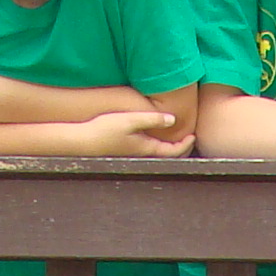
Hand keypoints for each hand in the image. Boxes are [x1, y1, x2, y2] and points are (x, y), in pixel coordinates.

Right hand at [58, 109, 197, 158]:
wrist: (82, 142)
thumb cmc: (104, 130)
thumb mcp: (130, 119)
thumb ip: (151, 119)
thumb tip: (173, 119)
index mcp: (147, 149)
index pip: (174, 151)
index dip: (186, 144)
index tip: (193, 135)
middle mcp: (142, 156)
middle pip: (168, 156)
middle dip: (181, 148)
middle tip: (189, 137)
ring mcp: (134, 156)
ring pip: (158, 155)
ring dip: (169, 149)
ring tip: (175, 137)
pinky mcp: (126, 153)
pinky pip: (149, 153)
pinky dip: (158, 148)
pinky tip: (154, 138)